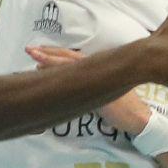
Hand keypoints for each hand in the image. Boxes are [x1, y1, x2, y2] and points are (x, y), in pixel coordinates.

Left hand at [26, 47, 152, 133]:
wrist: (138, 118)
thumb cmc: (120, 106)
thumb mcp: (101, 90)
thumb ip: (87, 83)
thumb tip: (67, 81)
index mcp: (98, 66)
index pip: (73, 55)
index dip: (55, 51)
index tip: (38, 49)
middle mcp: (98, 69)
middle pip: (70, 57)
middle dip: (49, 53)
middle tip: (29, 49)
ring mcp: (100, 79)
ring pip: (73, 67)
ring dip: (53, 62)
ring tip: (34, 59)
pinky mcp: (100, 93)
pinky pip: (79, 85)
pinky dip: (65, 79)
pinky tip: (51, 79)